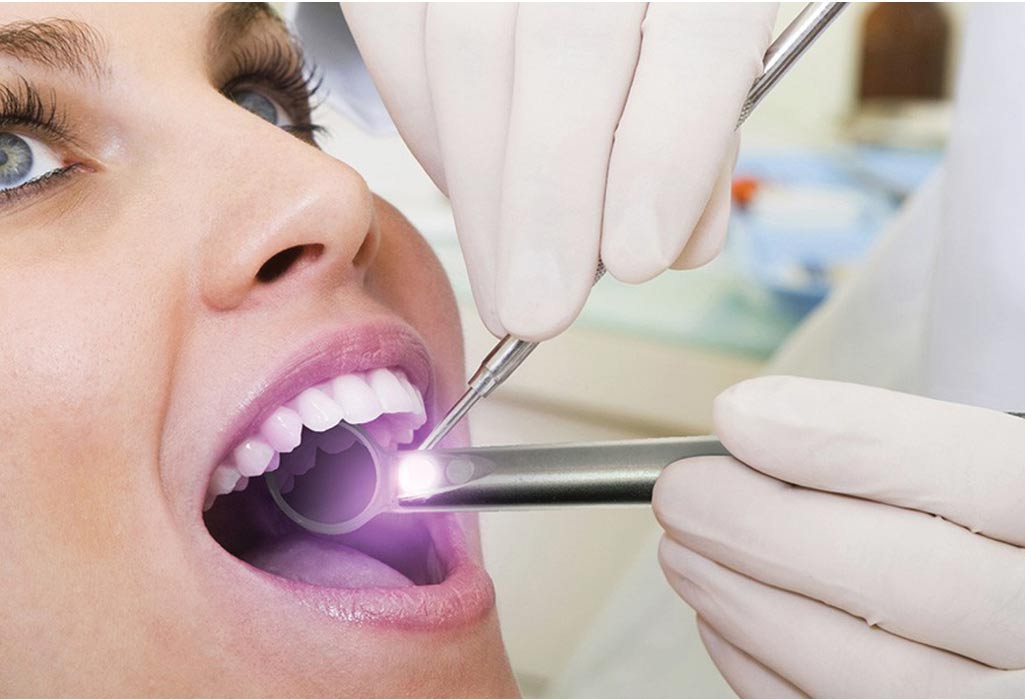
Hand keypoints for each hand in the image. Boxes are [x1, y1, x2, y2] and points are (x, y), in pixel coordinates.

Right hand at [342, 3, 776, 339]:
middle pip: (566, 44)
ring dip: (481, 190)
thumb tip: (669, 246)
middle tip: (539, 309)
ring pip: (465, 46)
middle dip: (549, 198)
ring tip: (504, 282)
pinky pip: (399, 34)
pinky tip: (466, 193)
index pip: (700, 33)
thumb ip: (702, 134)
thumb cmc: (663, 4)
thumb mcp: (723, 35)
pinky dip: (426, 129)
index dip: (668, 153)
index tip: (639, 260)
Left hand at [654, 376, 1024, 696]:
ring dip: (750, 607)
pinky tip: (723, 625)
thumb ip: (901, 452)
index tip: (738, 415)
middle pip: (913, 579)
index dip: (846, 440)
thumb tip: (751, 425)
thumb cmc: (987, 539)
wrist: (1011, 624)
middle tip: (683, 495)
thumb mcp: (980, 477)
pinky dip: (767, 676)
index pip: (980, 472)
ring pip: (873, 675)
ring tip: (684, 554)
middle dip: (765, 530)